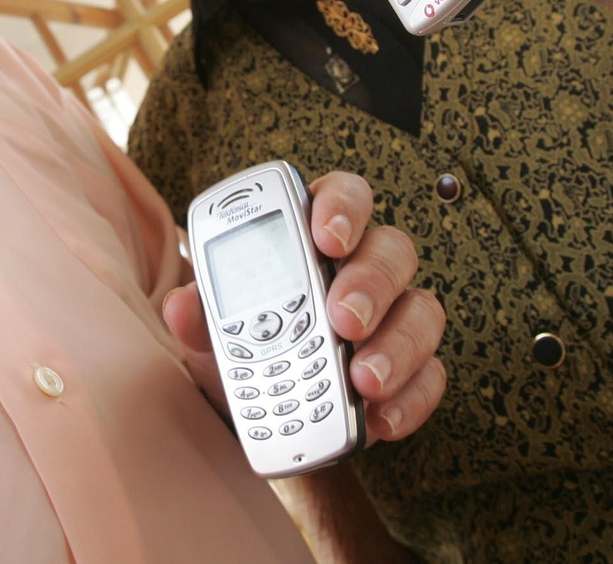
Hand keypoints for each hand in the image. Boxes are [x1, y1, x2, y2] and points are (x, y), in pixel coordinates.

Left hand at [163, 171, 447, 443]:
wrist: (259, 414)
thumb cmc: (244, 346)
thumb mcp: (212, 331)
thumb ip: (200, 313)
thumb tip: (182, 304)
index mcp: (317, 237)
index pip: (345, 195)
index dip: (342, 206)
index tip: (326, 236)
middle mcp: (365, 269)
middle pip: (392, 250)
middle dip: (370, 282)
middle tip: (342, 320)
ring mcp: (394, 320)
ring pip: (422, 311)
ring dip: (396, 344)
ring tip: (361, 380)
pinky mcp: (411, 371)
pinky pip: (429, 376)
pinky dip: (409, 398)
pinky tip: (378, 417)